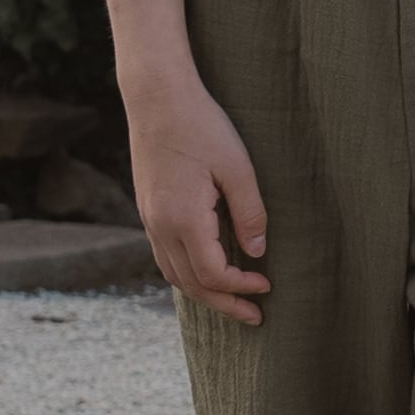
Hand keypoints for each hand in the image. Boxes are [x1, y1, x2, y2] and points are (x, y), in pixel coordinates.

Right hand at [129, 72, 270, 320]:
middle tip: (254, 317)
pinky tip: (207, 271)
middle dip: (223, 304)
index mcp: (183, 219)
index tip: (267, 286)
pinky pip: (165, 255)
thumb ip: (250, 214)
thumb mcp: (238, 168)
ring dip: (203, 292)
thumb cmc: (202, 126)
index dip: (241, 287)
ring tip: (232, 301)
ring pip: (173, 273)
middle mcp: (159, 226)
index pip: (212, 274)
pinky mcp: (147, 209)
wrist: (156, 97)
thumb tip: (257, 252)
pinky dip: (187, 272)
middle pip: (190, 284)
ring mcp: (148, 219)